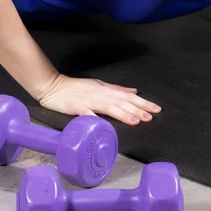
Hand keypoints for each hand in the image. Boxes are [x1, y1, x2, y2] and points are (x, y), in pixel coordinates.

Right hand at [37, 74, 161, 125]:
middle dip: (138, 109)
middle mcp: (101, 95)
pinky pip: (88, 114)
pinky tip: (103, 125)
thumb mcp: (99, 85)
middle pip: (123, 102)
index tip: (156, 109)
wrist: (54, 86)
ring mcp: (90, 101)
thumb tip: (134, 91)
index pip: (129, 97)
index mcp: (107, 90)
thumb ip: (117, 89)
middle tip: (151, 117)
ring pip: (110, 108)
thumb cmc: (76, 87)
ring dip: (123, 114)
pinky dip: (96, 119)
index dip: (143, 102)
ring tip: (136, 121)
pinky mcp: (77, 108)